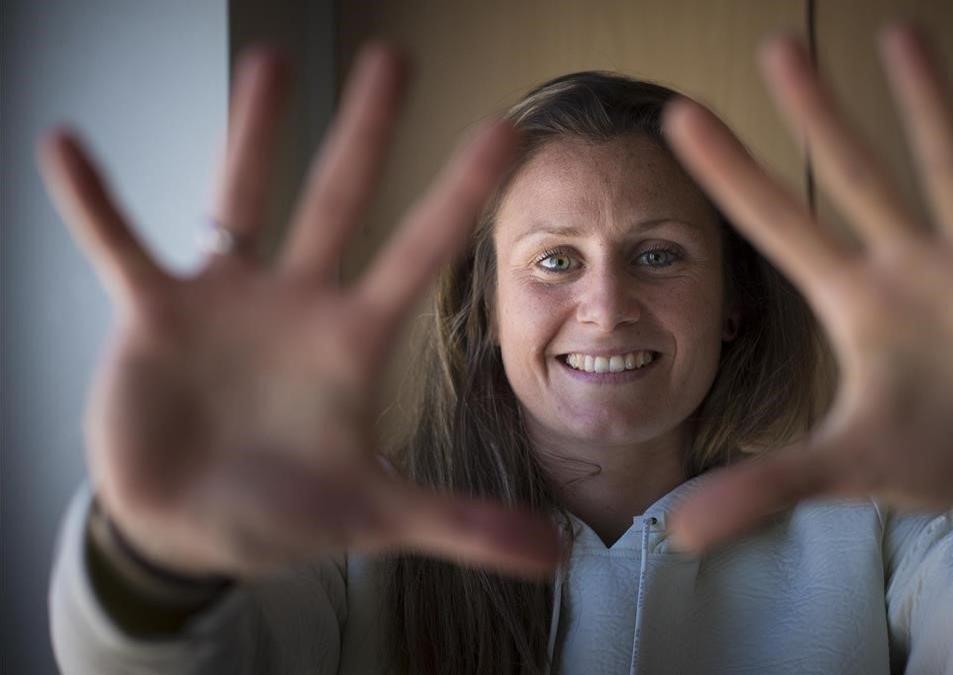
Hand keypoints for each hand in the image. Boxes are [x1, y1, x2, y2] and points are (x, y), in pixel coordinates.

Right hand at [39, 45, 561, 579]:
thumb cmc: (284, 513)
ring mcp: (226, 301)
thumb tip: (554, 554)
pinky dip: (93, 203)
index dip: (458, 194)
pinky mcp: (153, 315)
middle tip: (395, 57)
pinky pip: (119, 245)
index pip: (417, 254)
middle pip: (340, 201)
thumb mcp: (372, 518)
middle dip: (366, 132)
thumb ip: (459, 523)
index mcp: (353, 341)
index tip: (506, 128)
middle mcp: (297, 303)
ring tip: (267, 63)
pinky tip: (64, 147)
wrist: (190, 529)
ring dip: (252, 134)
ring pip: (242, 198)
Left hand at [663, 25, 952, 551]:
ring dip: (927, 107)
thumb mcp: (846, 468)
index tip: (680, 117)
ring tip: (900, 34)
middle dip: (817, 117)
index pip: (779, 229)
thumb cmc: (926, 455)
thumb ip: (768, 487)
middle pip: (852, 180)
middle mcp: (906, 268)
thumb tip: (678, 533)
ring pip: (945, 171)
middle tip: (777, 47)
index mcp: (854, 304)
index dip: (733, 178)